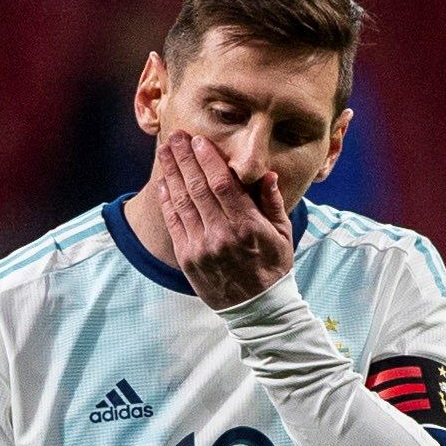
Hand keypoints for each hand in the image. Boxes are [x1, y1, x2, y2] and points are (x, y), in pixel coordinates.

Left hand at [155, 132, 294, 308]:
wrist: (257, 309)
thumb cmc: (273, 267)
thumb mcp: (283, 234)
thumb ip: (272, 203)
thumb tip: (267, 174)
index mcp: (247, 226)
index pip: (222, 184)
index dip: (207, 159)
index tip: (198, 140)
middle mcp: (222, 235)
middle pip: (198, 187)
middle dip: (185, 158)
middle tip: (176, 136)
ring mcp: (202, 248)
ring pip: (182, 202)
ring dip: (171, 172)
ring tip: (165, 151)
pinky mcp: (187, 259)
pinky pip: (174, 223)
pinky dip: (167, 199)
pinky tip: (163, 181)